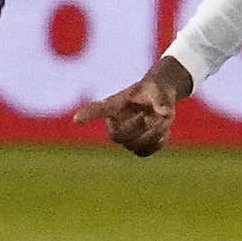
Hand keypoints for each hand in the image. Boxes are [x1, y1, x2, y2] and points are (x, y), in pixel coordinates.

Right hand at [73, 55, 191, 156]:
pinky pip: (143, 153)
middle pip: (118, 137)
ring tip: (163, 121)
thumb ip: (159, 100)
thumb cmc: (152, 89)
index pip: (97, 110)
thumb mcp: (156, 88)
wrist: (158, 96)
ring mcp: (126, 137)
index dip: (87, 115)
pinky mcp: (138, 146)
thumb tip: (165, 113)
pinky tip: (164, 132)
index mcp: (113, 106)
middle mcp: (115, 123)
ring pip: (133, 147)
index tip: (77, 119)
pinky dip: (156, 145)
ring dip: (151, 137)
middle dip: (134, 129)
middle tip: (147, 117)